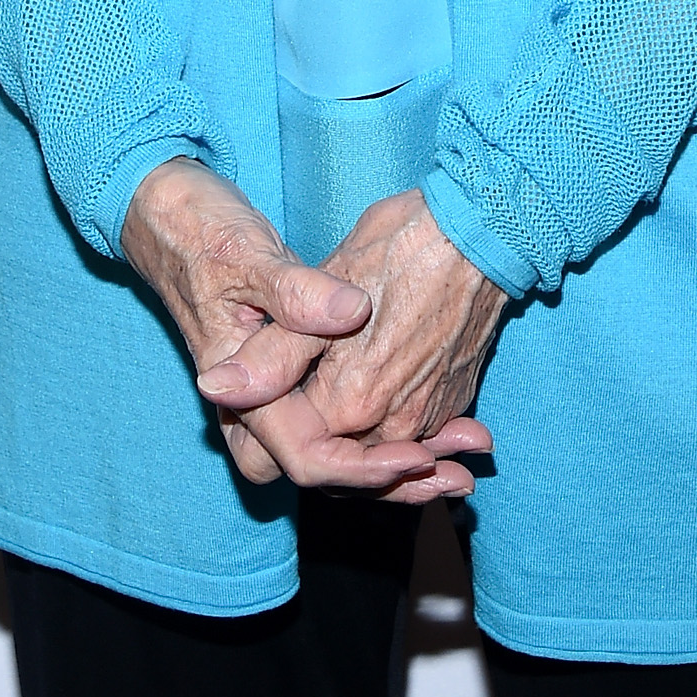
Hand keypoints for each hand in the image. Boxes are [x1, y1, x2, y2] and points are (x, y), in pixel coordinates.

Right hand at [120, 159, 459, 495]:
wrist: (170, 216)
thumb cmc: (202, 230)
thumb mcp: (246, 254)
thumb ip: (295, 292)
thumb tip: (348, 313)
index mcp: (239, 386)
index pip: (303, 456)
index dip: (361, 466)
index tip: (415, 457)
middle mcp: (257, 404)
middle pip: (328, 473)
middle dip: (392, 482)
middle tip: (457, 477)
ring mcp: (277, 392)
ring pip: (341, 452)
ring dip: (402, 460)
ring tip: (466, 457)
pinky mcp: (298, 374)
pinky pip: (345, 420)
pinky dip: (393, 429)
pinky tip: (443, 423)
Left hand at [197, 188, 504, 505]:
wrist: (482, 232)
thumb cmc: (400, 248)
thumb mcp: (322, 289)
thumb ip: (271, 354)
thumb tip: (215, 389)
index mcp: (350, 403)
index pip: (303, 453)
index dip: (281, 438)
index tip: (274, 414)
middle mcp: (393, 423)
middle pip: (346, 464)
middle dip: (326, 455)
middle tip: (295, 424)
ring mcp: (430, 414)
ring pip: (383, 451)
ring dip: (368, 451)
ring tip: (338, 417)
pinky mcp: (454, 397)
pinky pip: (418, 433)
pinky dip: (404, 434)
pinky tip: (388, 407)